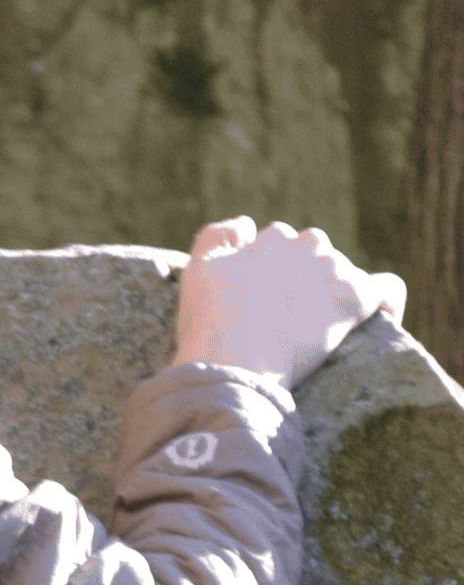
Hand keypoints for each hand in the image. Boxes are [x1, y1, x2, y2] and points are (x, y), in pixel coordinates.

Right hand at [172, 216, 406, 388]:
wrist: (235, 360)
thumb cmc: (210, 322)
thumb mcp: (197, 268)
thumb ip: (218, 235)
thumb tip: (247, 224)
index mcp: (272, 237)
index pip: (281, 243)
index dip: (270, 271)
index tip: (261, 298)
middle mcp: (308, 244)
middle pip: (314, 253)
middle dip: (303, 275)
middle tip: (285, 314)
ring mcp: (335, 270)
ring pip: (344, 271)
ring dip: (333, 290)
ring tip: (314, 326)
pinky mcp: (357, 298)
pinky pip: (388, 289)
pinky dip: (387, 299)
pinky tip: (380, 314)